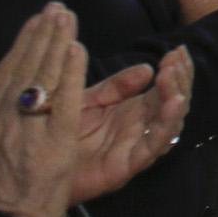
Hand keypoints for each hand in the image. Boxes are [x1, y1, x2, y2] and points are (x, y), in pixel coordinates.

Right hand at [0, 4, 84, 216]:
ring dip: (57, 45)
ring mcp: (28, 134)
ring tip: (67, 18)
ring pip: (44, 80)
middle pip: (24, 71)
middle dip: (41, 37)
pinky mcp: (54, 148)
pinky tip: (78, 50)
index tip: (31, 26)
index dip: (18, 50)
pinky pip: (65, 104)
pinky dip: (71, 75)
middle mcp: (2, 125)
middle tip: (55, 9)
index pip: (2, 80)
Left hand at [68, 47, 192, 203]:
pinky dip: (166, 126)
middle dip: (180, 80)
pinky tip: (172, 103)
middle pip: (173, 104)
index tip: (177, 50)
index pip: (165, 89)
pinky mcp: (127, 166)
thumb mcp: (88, 100)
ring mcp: (136, 147)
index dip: (175, 70)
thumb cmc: (60, 132)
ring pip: (169, 125)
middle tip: (177, 57)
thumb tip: (147, 69)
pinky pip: (152, 147)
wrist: (37, 163)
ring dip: (175, 99)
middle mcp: (141, 128)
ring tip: (171, 75)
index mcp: (135, 111)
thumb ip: (115, 87)